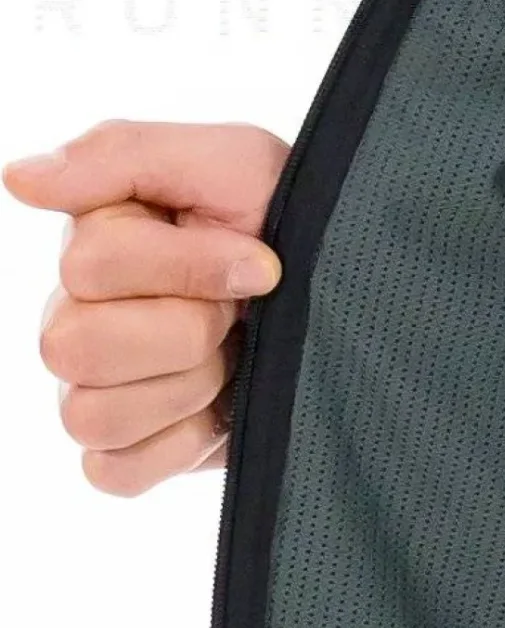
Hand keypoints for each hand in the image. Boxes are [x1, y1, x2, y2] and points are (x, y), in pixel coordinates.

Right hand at [5, 119, 290, 494]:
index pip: (90, 267)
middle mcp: (73, 317)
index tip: (258, 260)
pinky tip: (218, 407)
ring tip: (230, 356)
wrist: (348, 288)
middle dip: (186, 330)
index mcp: (92, 243)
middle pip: (73, 348)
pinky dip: (180, 444)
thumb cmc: (281, 218)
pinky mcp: (122, 454)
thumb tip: (20, 178)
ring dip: (189, 386)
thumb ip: (121, 155)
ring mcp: (92, 390)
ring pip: (90, 415)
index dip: (190, 267)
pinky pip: (114, 472)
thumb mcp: (229, 160)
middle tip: (235, 313)